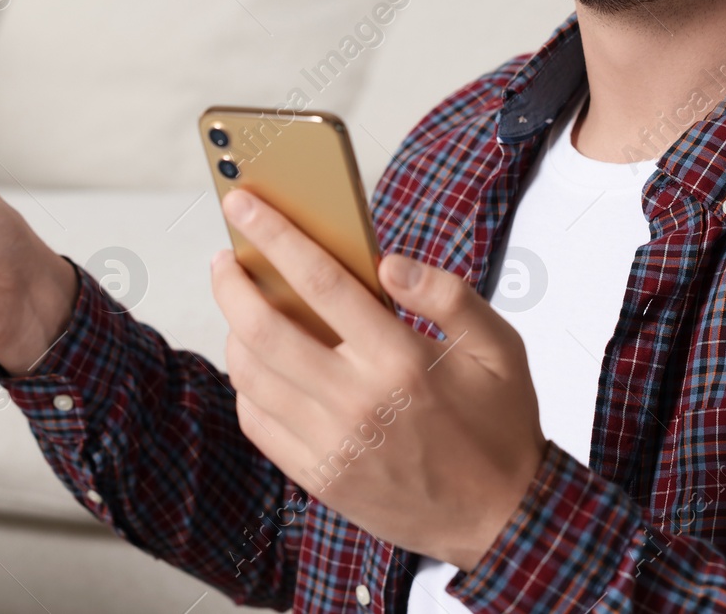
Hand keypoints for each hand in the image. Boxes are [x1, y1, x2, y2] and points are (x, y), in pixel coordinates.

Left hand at [209, 188, 545, 570]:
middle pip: (264, 329)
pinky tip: (258, 365)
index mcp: (401, 359)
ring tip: (242, 308)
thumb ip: (448, 295)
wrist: (500, 521)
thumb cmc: (498, 425)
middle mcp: (358, 401)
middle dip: (232, 284)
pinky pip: (258, 422)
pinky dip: (247, 385)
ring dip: (234, 331)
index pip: (320, 282)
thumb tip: (389, 261)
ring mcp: (333, 444)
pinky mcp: (320, 477)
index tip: (244, 204)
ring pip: (252, 375)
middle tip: (225, 259)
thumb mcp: (499, 347)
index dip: (275, 236)